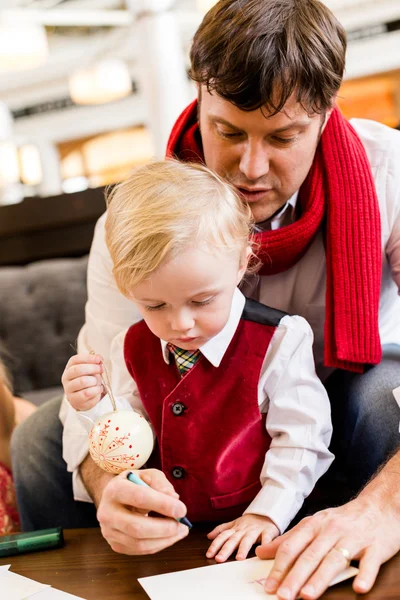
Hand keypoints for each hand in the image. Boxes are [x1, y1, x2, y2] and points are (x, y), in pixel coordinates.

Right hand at [61, 353, 104, 410]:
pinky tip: (98, 389)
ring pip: (82, 381)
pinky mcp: (74, 399)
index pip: (75, 360)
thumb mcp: (91, 370)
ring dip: (94, 381)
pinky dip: (96, 390)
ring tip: (98, 382)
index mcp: (69, 368)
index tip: (99, 359)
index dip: (88, 358)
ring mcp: (68, 389)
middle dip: (92, 368)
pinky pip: (87, 393)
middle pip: (77, 370)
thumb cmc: (88, 381)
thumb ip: (95, 363)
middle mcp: (66, 378)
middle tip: (101, 370)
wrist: (84, 398)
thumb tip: (99, 358)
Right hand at [97, 468, 189, 554]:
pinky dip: (159, 545)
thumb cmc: (134, 484)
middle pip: (136, 527)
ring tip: (180, 530)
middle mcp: (107, 512)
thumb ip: (162, 484)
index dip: (162, 505)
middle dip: (164, 528)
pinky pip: (140, 551)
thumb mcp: (148, 476)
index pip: (139, 498)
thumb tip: (174, 499)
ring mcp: (109, 531)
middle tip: (182, 524)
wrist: (115, 497)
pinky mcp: (116, 544)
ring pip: (139, 543)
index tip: (182, 510)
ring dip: (165, 539)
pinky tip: (170, 536)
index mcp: (114, 489)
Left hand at [206, 513, 278, 562]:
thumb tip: (208, 536)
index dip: (215, 545)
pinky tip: (262, 550)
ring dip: (243, 548)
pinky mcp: (268, 531)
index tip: (209, 555)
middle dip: (225, 549)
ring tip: (239, 558)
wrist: (266, 513)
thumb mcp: (234, 524)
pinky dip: (265, 543)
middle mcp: (244, 530)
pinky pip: (266, 537)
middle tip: (219, 559)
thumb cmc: (249, 522)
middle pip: (233, 540)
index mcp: (235, 529)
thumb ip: (222, 530)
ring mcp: (256, 530)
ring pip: (248, 539)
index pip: (223, 536)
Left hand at [256, 495, 399, 598]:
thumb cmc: (343, 520)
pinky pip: (370, 562)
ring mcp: (354, 538)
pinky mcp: (376, 547)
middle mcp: (331, 530)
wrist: (379, 506)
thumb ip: (289, 540)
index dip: (279, 566)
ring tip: (308, 596)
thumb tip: (262, 552)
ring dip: (320, 578)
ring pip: (335, 559)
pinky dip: (365, 575)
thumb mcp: (314, 524)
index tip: (269, 585)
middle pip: (310, 555)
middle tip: (283, 595)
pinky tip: (359, 588)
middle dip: (295, 576)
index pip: (292, 547)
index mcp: (314, 525)